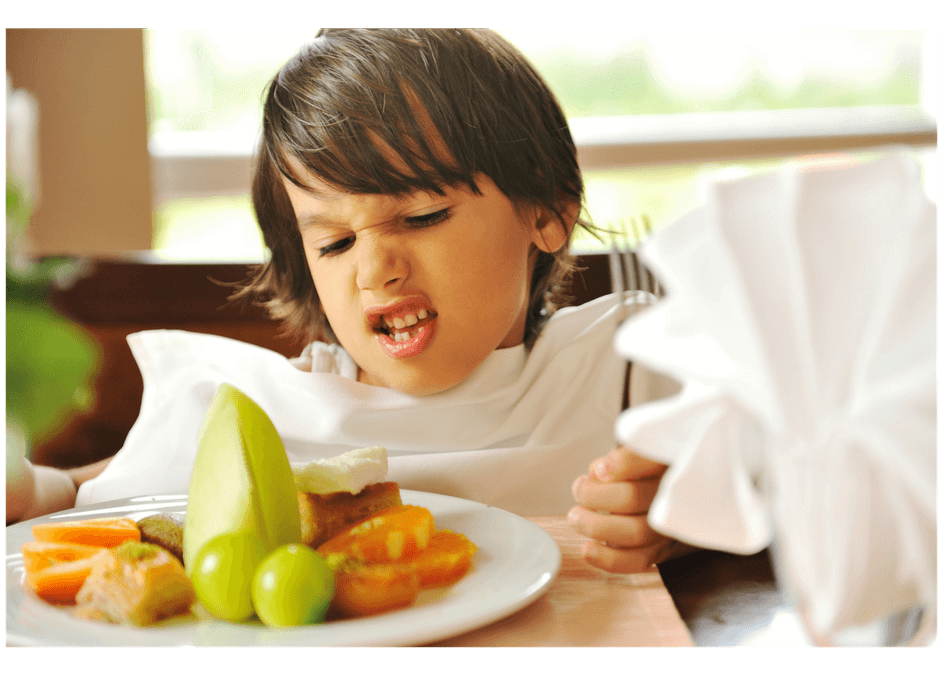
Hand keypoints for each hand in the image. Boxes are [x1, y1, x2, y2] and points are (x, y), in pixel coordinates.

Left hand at [569, 445, 694, 572]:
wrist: (663, 499)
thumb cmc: (641, 471)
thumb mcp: (634, 455)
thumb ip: (618, 459)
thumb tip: (597, 473)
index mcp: (667, 463)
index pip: (649, 459)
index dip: (622, 464)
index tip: (599, 468)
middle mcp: (673, 495)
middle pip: (633, 498)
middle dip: (594, 496)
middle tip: (579, 489)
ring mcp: (668, 525)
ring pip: (635, 531)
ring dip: (596, 526)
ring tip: (576, 517)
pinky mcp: (661, 550)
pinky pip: (637, 560)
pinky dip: (608, 559)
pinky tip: (588, 549)